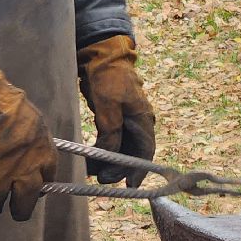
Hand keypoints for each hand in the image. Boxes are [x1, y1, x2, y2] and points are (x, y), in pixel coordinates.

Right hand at [0, 55, 57, 220]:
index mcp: (43, 156)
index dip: (38, 188)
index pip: (46, 184)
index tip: (32, 188)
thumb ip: (36, 144)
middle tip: (12, 205)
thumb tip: (32, 157)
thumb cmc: (7, 105)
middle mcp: (23, 173)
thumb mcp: (34, 122)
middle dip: (18, 208)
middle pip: (23, 206)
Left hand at [77, 34, 156, 183]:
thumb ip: (112, 134)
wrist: (101, 55)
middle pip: (134, 152)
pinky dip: (107, 149)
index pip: (145, 152)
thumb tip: (110, 157)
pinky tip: (95, 156)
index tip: (130, 186)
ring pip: (123, 147)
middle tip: (102, 180)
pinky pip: (115, 138)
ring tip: (95, 171)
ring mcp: (128, 118)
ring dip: (111, 160)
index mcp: (144, 119)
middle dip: (120, 168)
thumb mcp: (109, 108)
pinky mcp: (116, 115)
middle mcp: (140, 121)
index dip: (139, 170)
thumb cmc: (108, 78)